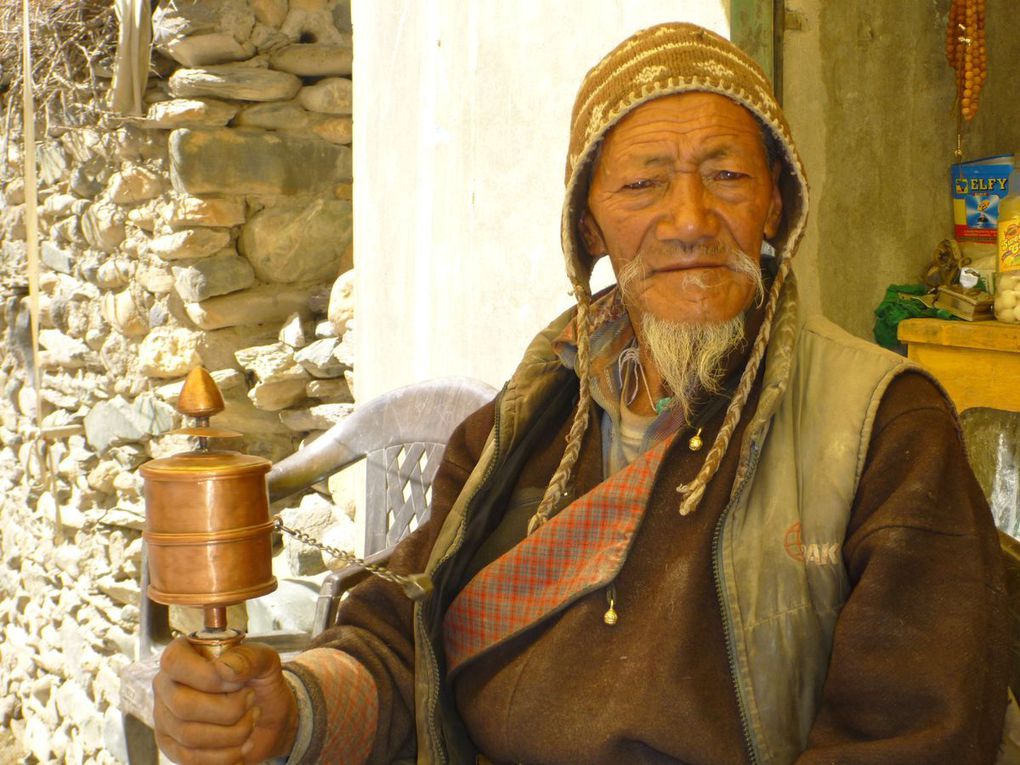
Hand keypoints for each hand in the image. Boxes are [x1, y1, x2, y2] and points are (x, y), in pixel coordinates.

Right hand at [153, 637, 298, 763]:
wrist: (268, 716)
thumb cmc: (260, 682)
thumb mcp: (265, 661)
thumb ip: (249, 657)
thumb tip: (224, 668)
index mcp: (183, 654)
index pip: (174, 662)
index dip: (208, 676)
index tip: (239, 683)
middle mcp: (167, 684)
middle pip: (183, 705)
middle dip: (229, 710)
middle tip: (251, 701)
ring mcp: (165, 717)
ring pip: (189, 735)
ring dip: (232, 733)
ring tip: (251, 721)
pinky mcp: (172, 746)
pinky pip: (191, 759)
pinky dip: (226, 755)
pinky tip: (242, 744)